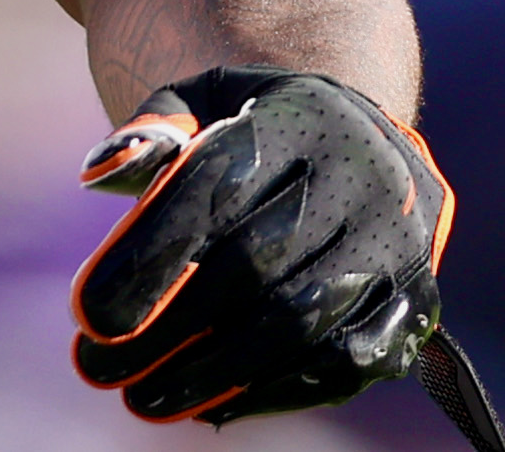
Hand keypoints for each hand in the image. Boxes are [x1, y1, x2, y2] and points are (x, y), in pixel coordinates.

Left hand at [70, 68, 454, 426]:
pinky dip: (275, 390)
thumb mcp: (206, 101)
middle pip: (252, 263)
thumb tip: (96, 172)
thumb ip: (151, 132)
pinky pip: (345, 360)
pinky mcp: (417, 300)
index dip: (149, 255)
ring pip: (299, 321)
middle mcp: (360, 173)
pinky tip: (213, 405)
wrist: (368, 140)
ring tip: (143, 398)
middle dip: (168, 326)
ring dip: (214, 372)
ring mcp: (395, 240)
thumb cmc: (262, 128)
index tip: (88, 314)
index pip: (214, 188)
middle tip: (97, 368)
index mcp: (301, 115)